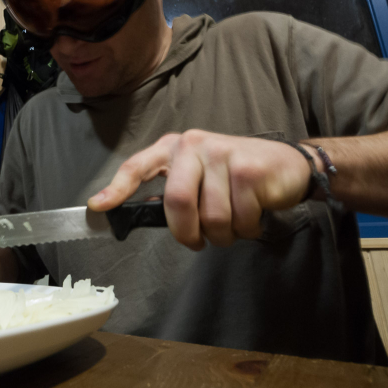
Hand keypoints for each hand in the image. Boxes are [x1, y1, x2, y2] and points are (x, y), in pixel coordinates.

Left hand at [87, 130, 313, 249]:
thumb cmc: (236, 177)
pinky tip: (253, 216)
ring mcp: (222, 154)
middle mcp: (193, 145)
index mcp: (174, 147)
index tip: (98, 207)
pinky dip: (246, 230)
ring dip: (223, 235)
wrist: (289, 165)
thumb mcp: (199, 176)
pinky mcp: (248, 169)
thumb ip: (172, 190)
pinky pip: (239, 219)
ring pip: (211, 217)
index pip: (137, 166)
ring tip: (233, 224)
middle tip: (198, 242)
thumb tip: (138, 214)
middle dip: (187, 233)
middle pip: (176, 202)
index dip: (115, 188)